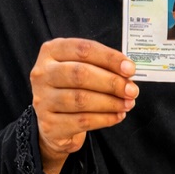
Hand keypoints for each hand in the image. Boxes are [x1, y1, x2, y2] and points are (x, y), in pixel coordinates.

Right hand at [30, 38, 137, 173]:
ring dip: (110, 102)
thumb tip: (127, 72)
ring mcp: (42, 99)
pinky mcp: (49, 124)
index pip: (82, 49)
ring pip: (81, 99)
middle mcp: (42, 73)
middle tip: (132, 90)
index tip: (130, 69)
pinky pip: (82, 121)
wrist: (53, 122)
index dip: (109, 58)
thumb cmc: (72, 88)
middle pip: (80, 74)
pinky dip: (105, 119)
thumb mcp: (79, 68)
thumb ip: (100, 66)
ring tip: (127, 104)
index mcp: (50, 51)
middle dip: (111, 82)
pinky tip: (117, 116)